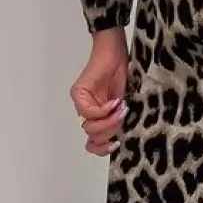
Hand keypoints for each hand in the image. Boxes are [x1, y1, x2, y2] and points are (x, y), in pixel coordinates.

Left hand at [70, 28, 128, 155]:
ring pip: (90, 127)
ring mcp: (81, 104)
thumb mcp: (123, 105)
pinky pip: (89, 112)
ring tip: (121, 108)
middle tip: (123, 116)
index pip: (93, 144)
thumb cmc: (121, 75)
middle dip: (111, 131)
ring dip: (109, 121)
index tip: (117, 144)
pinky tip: (114, 101)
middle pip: (93, 137)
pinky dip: (104, 110)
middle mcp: (86, 113)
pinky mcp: (78, 94)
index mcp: (97, 118)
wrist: (115, 53)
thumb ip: (117, 121)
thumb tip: (118, 140)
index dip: (103, 149)